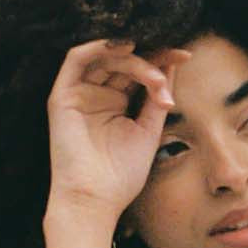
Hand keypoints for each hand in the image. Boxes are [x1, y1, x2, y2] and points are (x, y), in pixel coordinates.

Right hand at [45, 37, 190, 221]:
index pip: (138, 70)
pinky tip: (124, 47)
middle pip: (123, 60)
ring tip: (155, 73)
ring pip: (105, 56)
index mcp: (115, 103)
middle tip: (175, 59)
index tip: (185, 56)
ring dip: (132, 57)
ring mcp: (78, 94)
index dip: (161, 59)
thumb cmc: (120, 176)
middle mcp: (96, 94)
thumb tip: (172, 65)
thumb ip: (156, 98)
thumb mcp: (148, 131)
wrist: (95, 201)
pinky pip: (76, 58)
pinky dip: (99, 47)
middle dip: (151, 55)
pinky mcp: (62, 95)